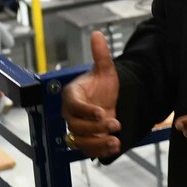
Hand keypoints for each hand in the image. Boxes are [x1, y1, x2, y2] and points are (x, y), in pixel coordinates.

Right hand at [61, 31, 122, 156]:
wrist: (110, 101)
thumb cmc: (103, 86)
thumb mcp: (105, 70)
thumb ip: (101, 54)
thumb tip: (97, 35)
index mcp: (71, 96)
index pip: (73, 105)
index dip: (86, 111)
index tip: (101, 112)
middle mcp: (71, 114)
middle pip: (76, 126)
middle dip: (95, 127)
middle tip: (114, 123)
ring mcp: (78, 129)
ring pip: (81, 141)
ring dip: (97, 143)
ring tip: (115, 141)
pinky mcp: (86, 141)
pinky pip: (88, 150)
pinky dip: (100, 151)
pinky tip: (114, 147)